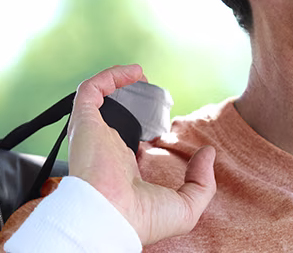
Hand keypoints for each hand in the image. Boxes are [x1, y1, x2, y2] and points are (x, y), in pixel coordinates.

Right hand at [68, 64, 215, 245]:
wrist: (111, 219)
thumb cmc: (143, 219)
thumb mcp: (186, 207)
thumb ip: (203, 182)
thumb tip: (208, 153)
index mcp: (121, 171)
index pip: (125, 144)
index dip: (142, 129)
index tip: (160, 122)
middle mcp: (104, 151)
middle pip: (110, 117)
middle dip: (127, 98)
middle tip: (146, 87)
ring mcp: (93, 136)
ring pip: (96, 100)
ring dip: (116, 81)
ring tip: (139, 73)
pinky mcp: (84, 123)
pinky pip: (90, 90)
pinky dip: (110, 76)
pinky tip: (134, 72)